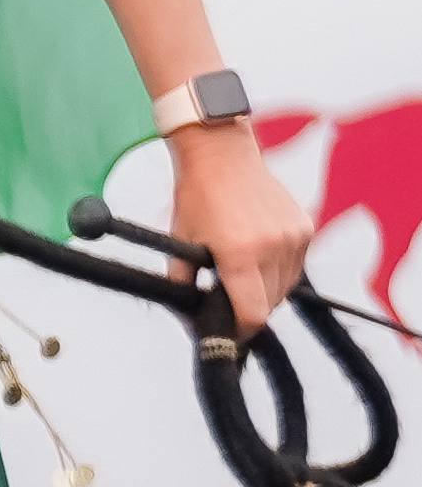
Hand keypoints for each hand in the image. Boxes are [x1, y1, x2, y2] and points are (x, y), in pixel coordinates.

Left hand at [165, 126, 314, 337]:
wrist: (221, 153)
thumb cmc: (197, 194)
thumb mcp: (180, 242)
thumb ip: (184, 284)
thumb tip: (189, 318)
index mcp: (239, 253)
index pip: (252, 314)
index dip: (240, 330)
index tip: (230, 333)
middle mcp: (272, 247)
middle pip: (269, 305)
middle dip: (249, 309)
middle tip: (230, 301)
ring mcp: (293, 237)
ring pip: (285, 288)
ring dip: (266, 291)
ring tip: (243, 273)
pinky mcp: (305, 228)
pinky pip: (295, 266)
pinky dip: (279, 270)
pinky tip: (259, 255)